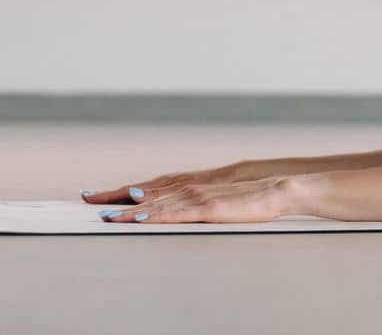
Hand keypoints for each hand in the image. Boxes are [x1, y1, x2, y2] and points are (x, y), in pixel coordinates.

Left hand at [95, 176, 292, 224]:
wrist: (274, 188)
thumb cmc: (247, 195)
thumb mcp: (214, 195)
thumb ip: (192, 200)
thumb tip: (175, 208)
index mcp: (187, 184)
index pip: (146, 187)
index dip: (119, 191)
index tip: (94, 194)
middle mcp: (187, 187)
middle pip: (143, 193)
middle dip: (113, 197)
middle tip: (86, 199)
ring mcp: (195, 196)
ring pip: (154, 204)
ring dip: (127, 209)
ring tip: (104, 215)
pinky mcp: (207, 209)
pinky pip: (174, 213)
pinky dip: (154, 216)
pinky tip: (139, 218)